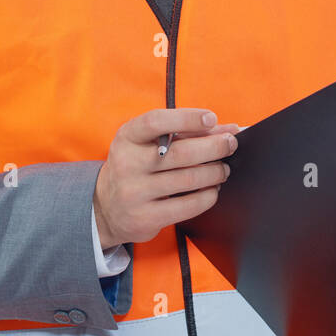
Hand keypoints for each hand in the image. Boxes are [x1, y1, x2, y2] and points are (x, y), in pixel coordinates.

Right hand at [93, 107, 241, 246]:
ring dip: (214, 173)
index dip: (187, 118)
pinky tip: (212, 190)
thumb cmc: (136, 166)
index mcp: (127, 137)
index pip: (156, 121)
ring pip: (188, 180)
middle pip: (181, 153)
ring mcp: (134, 193)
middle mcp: (126, 164)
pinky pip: (187, 206)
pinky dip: (207, 196)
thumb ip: (188, 132)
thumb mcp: (150, 143)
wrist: (105, 207)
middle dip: (214, 147)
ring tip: (223, 169)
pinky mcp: (145, 217)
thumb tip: (230, 128)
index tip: (211, 118)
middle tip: (230, 144)